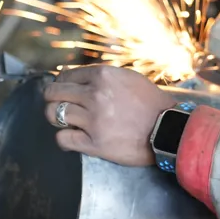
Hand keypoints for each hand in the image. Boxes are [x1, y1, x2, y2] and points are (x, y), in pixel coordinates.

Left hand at [43, 65, 177, 165]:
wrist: (167, 129)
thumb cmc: (151, 103)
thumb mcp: (129, 78)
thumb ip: (103, 76)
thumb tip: (74, 76)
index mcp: (104, 76)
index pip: (67, 75)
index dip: (60, 83)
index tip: (62, 90)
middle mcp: (95, 95)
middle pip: (54, 93)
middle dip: (51, 98)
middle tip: (56, 104)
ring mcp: (93, 119)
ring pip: (54, 114)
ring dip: (54, 117)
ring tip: (63, 121)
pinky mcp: (93, 143)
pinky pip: (63, 138)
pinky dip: (63, 138)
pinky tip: (70, 138)